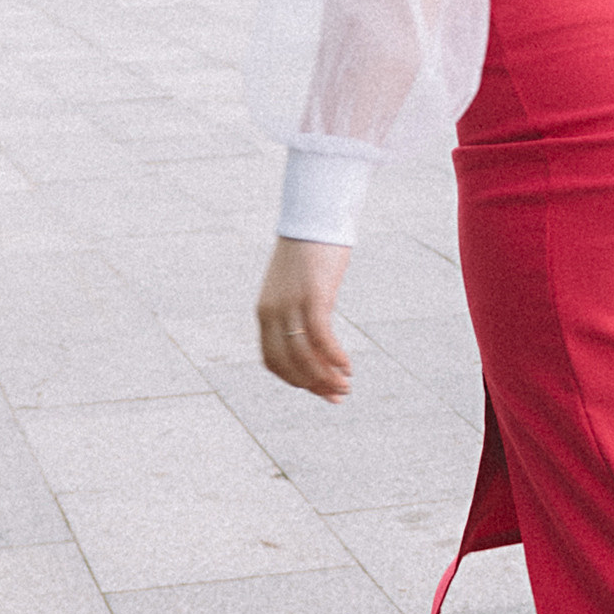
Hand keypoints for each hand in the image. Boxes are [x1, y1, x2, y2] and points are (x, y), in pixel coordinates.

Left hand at [258, 237, 353, 398]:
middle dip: (314, 385)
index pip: (272, 361)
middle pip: (289, 363)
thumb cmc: (310, 253)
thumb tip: (318, 342)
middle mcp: (272, 311)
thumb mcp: (298, 288)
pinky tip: (348, 367)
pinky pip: (322, 337)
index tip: (318, 391)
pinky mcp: (313, 295)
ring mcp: (291, 304)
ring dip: (326, 377)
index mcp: (264, 311)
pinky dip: (335, 357)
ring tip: (346, 387)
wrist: (314, 217)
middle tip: (337, 396)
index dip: (295, 381)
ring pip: (305, 355)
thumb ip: (300, 313)